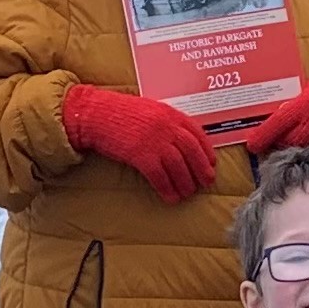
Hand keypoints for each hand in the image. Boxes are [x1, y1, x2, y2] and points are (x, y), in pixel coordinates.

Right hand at [61, 85, 217, 202]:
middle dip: (201, 169)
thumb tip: (181, 140)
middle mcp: (166, 126)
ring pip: (178, 166)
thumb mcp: (149, 110)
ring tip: (188, 193)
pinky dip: (167, 188)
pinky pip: (159, 176)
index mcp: (170, 113)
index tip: (212, 162)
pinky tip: (170, 197)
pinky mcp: (141, 155)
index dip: (207, 150)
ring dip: (185, 183)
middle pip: (192, 151)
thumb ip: (166, 122)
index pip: (197, 133)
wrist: (96, 114)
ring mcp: (154, 141)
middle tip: (206, 182)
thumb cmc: (120, 112)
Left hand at [244, 65, 308, 156]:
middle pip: (289, 141)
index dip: (263, 136)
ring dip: (296, 149)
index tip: (253, 145)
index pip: (278, 123)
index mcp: (303, 104)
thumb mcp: (307, 92)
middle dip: (280, 145)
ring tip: (292, 148)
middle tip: (274, 146)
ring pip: (305, 149)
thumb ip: (293, 106)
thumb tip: (276, 118)